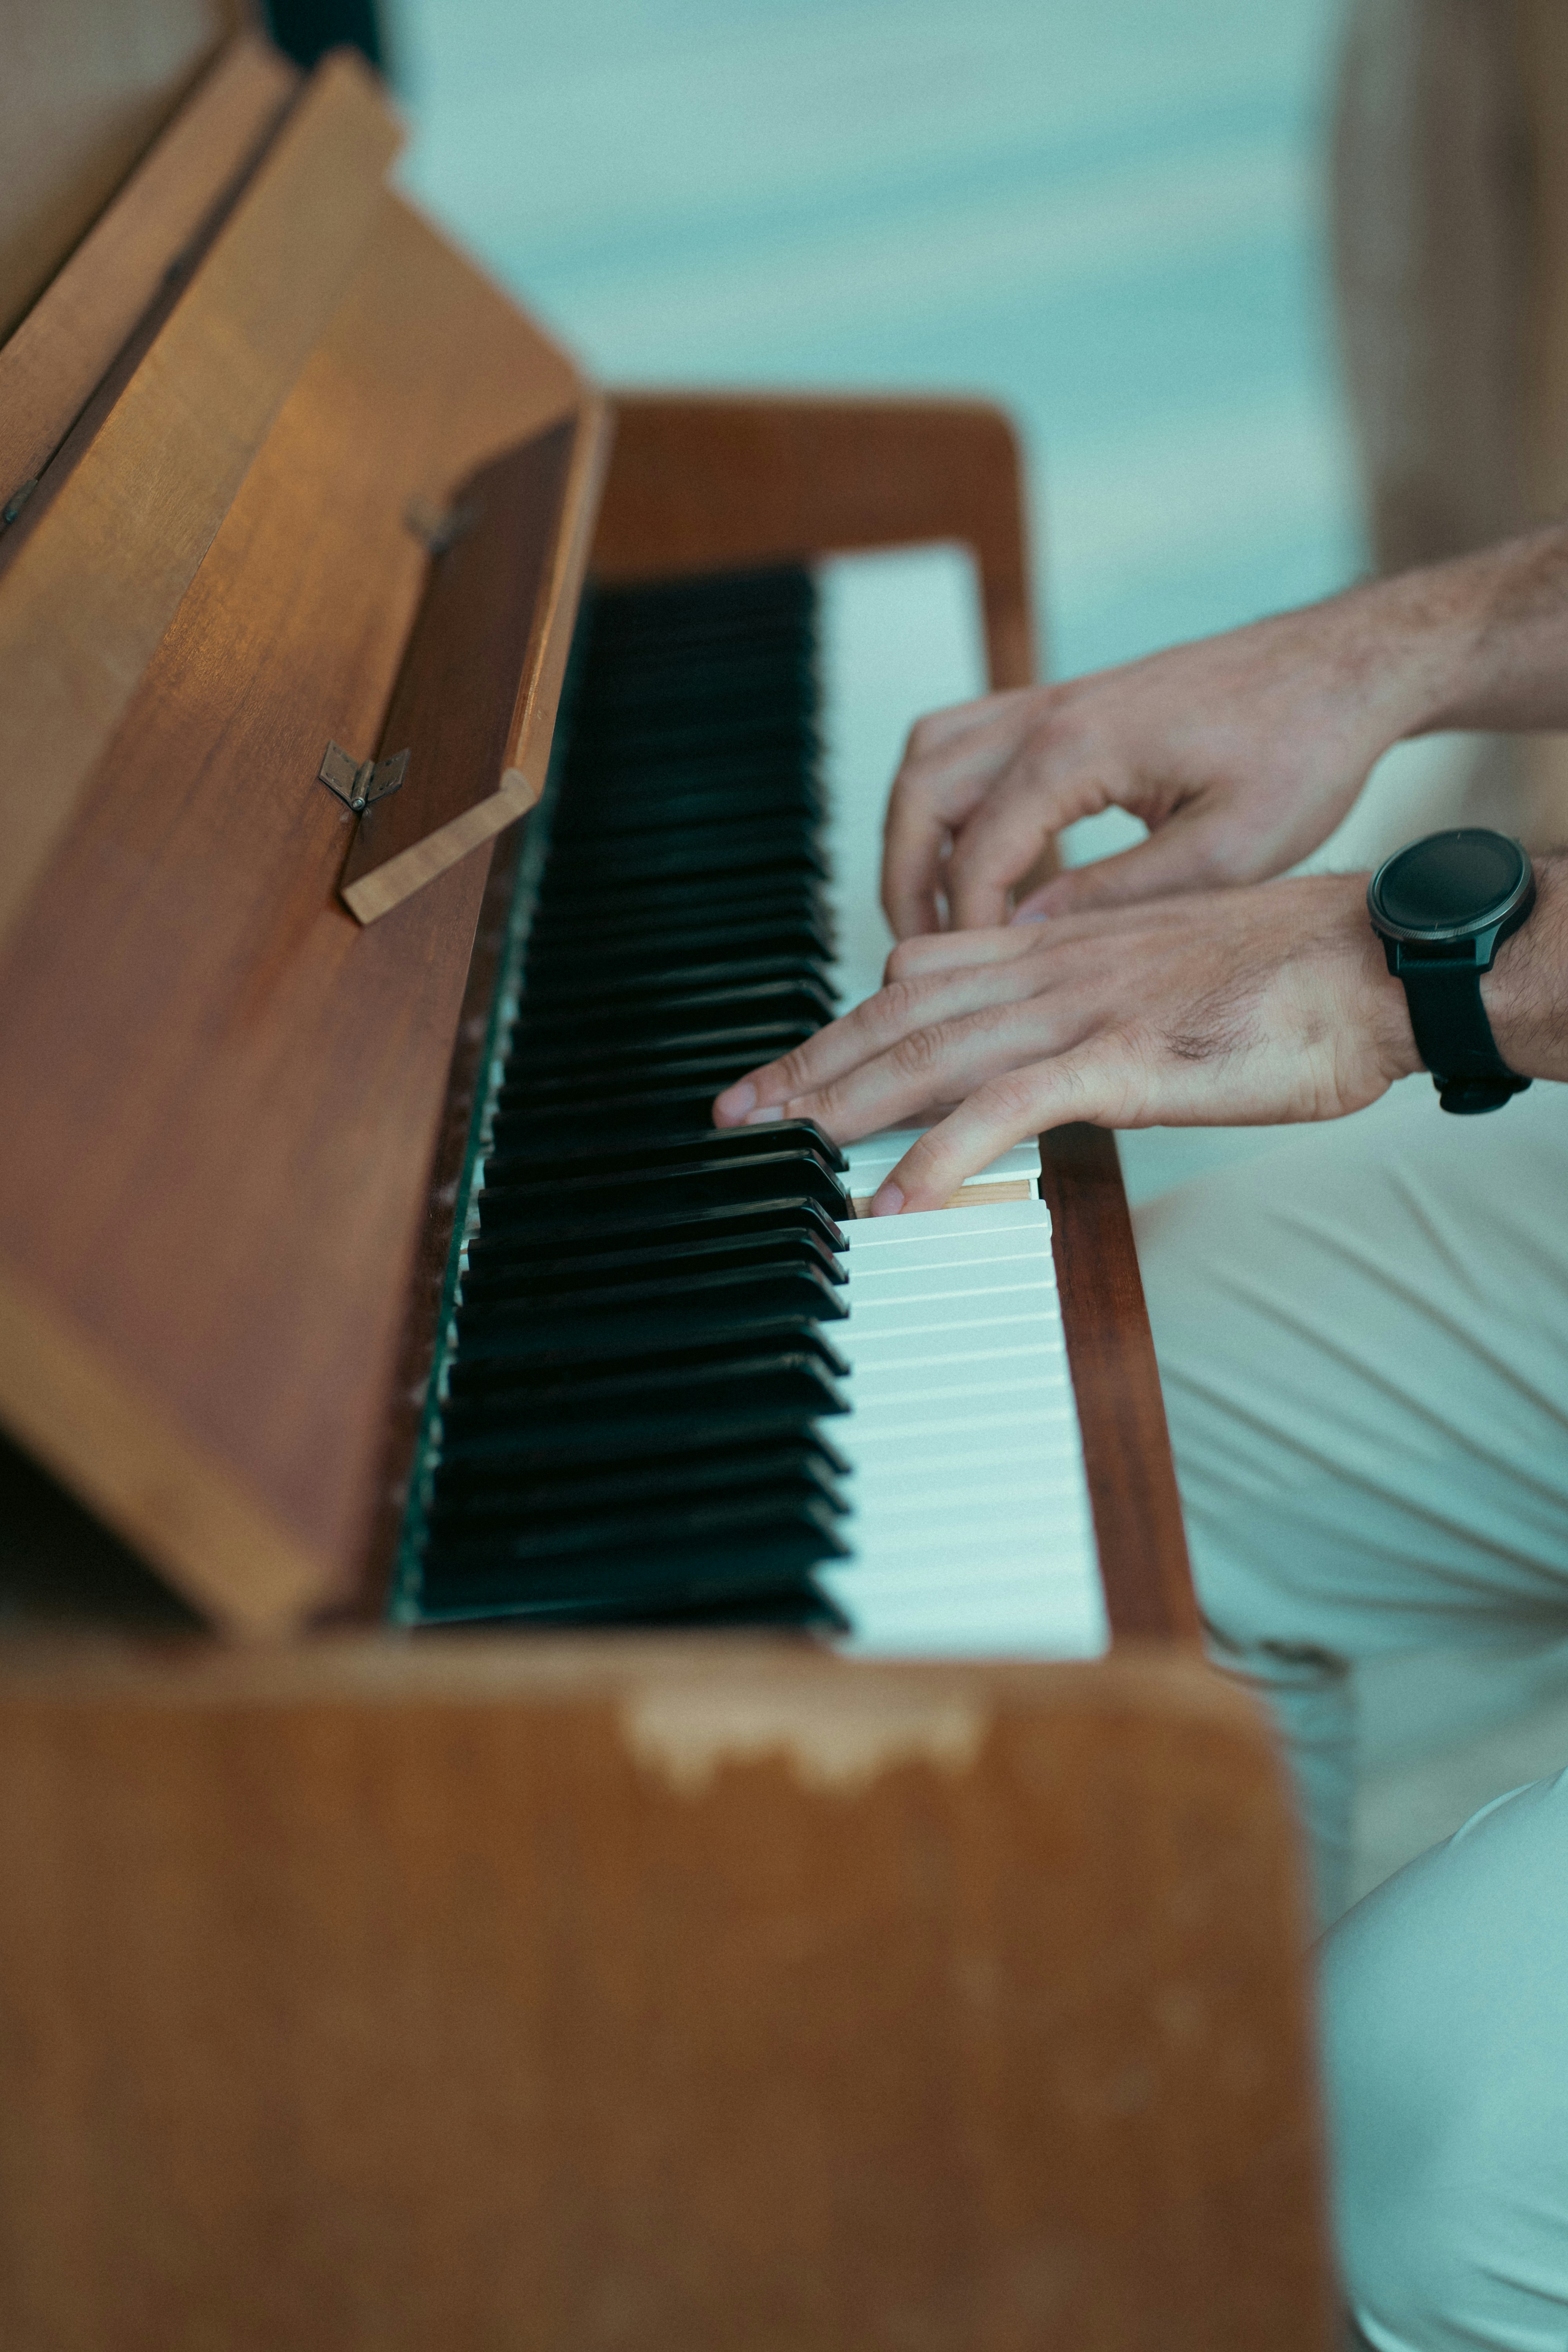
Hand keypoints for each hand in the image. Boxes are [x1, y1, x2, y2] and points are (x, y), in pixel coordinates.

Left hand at [714, 876, 1421, 1211]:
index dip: (845, 1024)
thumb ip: (1094, 1006)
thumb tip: (1050, 1051)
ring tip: (772, 1143)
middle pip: (898, 1016)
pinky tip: (891, 1200)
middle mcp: (1052, 970)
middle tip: (735, 1110)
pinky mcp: (1122, 1060)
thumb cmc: (1289, 980)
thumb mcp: (1166, 982)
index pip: (919, 981)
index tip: (789, 1065)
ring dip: (841, 1103)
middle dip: (808, 1064)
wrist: (1373, 960)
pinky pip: (1007, 1111)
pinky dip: (939, 1155)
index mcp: (1061, 950)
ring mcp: (1082, 1011)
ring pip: (929, 1054)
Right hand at [881, 586, 1449, 936]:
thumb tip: (1028, 937)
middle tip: (925, 957)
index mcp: (1077, 746)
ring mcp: (1056, 696)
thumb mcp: (1225, 851)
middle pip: (919, 794)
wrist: (1346, 666)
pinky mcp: (1073, 699)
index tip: (974, 986)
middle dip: (905, 882)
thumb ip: (1116, 897)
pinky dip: (952, 800)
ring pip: (929, 758)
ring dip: (916, 835)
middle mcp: (1049, 709)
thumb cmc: (1304, 747)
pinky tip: (989, 858)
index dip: (964, 929)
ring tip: (940, 910)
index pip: (975, 852)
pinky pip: (968, 741)